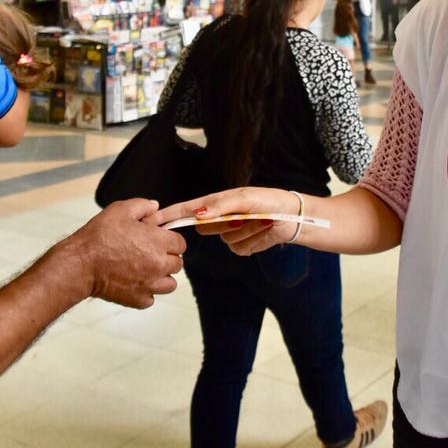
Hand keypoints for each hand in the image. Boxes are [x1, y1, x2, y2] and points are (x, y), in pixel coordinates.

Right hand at [69, 198, 185, 308]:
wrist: (81, 264)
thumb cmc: (99, 236)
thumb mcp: (120, 210)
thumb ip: (142, 206)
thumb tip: (155, 207)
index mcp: (159, 242)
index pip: (181, 244)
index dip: (171, 240)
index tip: (160, 240)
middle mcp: (159, 265)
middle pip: (178, 264)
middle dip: (168, 258)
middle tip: (151, 254)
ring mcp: (150, 284)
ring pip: (169, 284)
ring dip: (162, 277)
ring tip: (146, 270)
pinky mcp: (138, 300)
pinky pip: (152, 298)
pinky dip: (146, 292)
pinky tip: (134, 283)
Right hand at [149, 188, 298, 255]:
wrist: (295, 217)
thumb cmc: (271, 201)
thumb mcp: (246, 198)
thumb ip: (220, 205)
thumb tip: (196, 213)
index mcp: (219, 202)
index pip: (188, 209)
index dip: (170, 215)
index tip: (152, 221)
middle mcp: (222, 217)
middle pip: (205, 227)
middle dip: (224, 223)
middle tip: (246, 216)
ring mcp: (232, 232)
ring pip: (226, 240)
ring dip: (246, 231)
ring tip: (262, 221)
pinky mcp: (243, 246)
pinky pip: (239, 250)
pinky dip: (253, 242)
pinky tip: (264, 232)